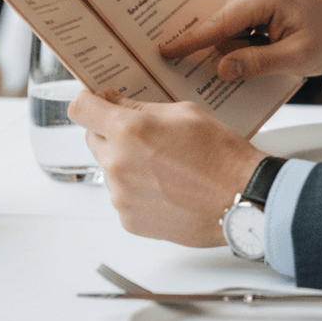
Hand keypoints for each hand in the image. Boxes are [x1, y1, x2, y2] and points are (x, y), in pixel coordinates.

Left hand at [67, 89, 264, 246]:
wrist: (241, 198)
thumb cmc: (220, 155)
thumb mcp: (183, 112)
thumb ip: (140, 107)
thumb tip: (113, 102)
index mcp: (128, 130)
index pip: (80, 108)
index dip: (88, 101)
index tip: (95, 101)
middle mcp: (118, 164)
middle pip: (92, 138)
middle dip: (110, 132)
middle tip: (143, 133)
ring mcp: (121, 196)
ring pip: (109, 168)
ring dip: (126, 162)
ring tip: (163, 164)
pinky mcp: (129, 220)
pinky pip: (122, 195)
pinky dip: (137, 189)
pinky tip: (165, 186)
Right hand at [160, 0, 321, 80]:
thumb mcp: (298, 58)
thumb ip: (258, 64)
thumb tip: (221, 69)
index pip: (218, 24)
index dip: (190, 42)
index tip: (163, 51)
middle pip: (221, 30)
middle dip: (231, 53)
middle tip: (265, 62)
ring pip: (227, 31)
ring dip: (242, 49)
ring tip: (275, 53)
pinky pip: (236, 27)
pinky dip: (245, 43)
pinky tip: (268, 50)